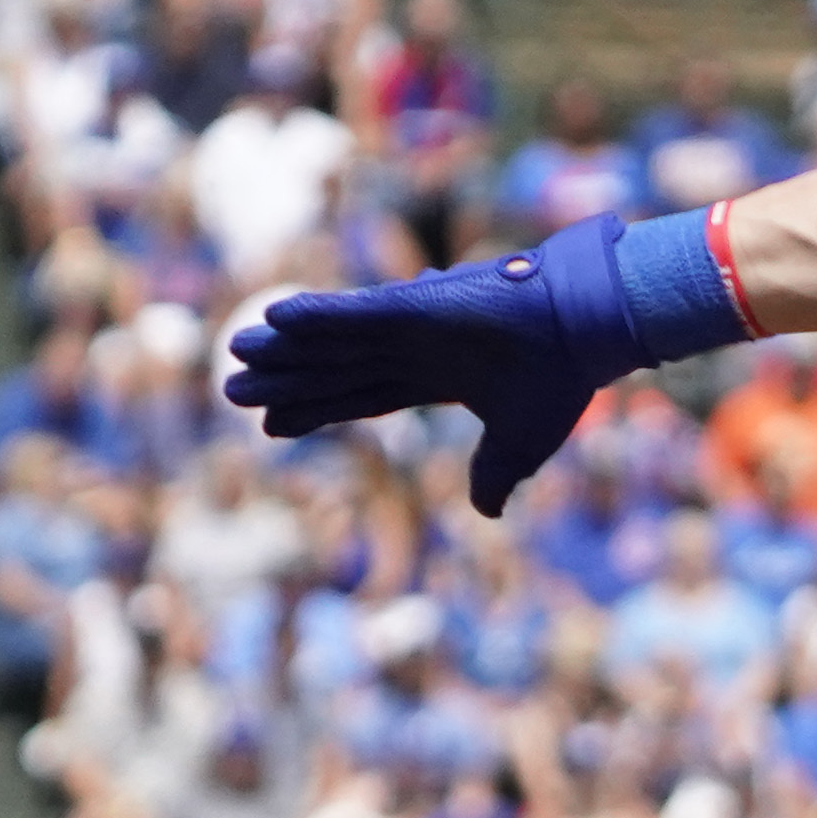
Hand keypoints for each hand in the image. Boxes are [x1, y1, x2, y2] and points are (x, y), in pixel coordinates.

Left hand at [220, 215, 637, 514]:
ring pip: (330, 342)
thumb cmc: (559, 382)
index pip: (362, 397)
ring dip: (282, 349)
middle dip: (286, 383)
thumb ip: (493, 475)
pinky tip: (272, 317)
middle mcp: (414, 348)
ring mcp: (408, 324)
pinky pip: (351, 312)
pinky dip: (311, 314)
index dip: (317, 411)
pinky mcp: (410, 307)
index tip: (273, 426)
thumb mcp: (519, 446)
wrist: (583, 336)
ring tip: (235, 354)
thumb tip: (488, 510)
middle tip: (233, 391)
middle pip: (334, 370)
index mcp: (436, 377)